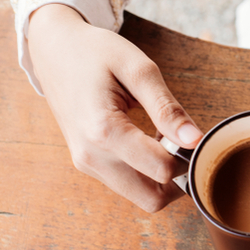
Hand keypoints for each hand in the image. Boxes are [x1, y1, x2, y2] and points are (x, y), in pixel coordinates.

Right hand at [28, 4, 202, 211]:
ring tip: (164, 138)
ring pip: (141, 197)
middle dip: (178, 179)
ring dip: (162, 178)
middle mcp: (91, 156)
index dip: (186, 156)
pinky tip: (150, 142)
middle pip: (152, 199)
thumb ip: (167, 108)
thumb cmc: (95, 53)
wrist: (54, 49)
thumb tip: (195, 140)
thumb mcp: (139, 69)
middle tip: (183, 145)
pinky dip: (146, 173)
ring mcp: (86, 164)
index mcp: (104, 131)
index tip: (190, 133)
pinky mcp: (87, 164)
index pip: (162, 170)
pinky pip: (127, 185)